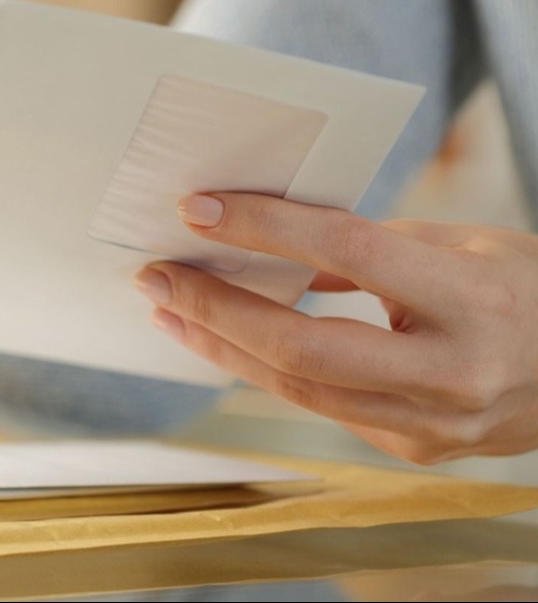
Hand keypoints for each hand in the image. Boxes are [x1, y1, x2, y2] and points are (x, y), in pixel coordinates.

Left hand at [134, 192, 537, 463]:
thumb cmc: (529, 290)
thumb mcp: (464, 243)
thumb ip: (369, 246)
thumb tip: (273, 245)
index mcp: (475, 301)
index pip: (348, 251)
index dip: (266, 226)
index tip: (200, 208)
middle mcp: (454, 374)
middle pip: (303, 347)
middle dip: (214, 308)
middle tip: (157, 275)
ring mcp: (435, 426)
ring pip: (300, 389)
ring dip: (222, 346)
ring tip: (171, 308)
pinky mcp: (416, 450)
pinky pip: (323, 407)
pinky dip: (268, 369)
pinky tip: (227, 340)